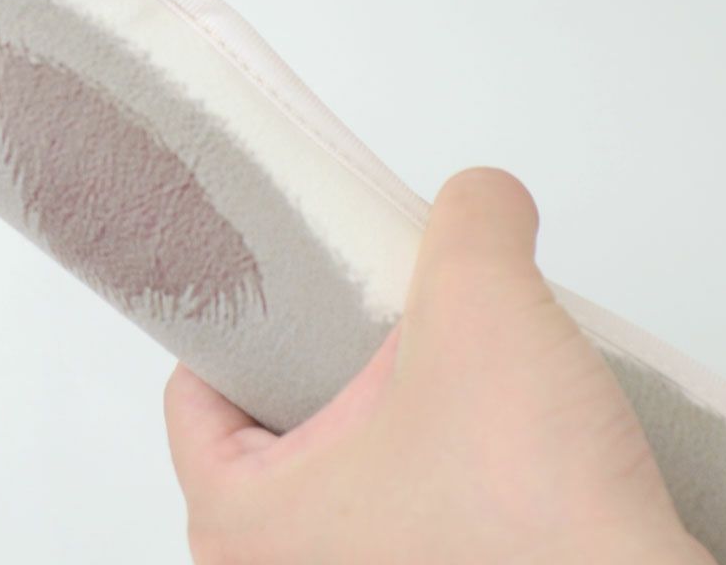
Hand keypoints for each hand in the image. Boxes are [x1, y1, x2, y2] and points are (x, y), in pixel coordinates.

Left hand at [164, 167, 714, 564]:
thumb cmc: (533, 506)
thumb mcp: (481, 302)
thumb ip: (472, 217)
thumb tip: (484, 197)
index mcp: (247, 528)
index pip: (193, 401)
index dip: (239, 325)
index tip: (286, 286)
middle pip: (268, 435)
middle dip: (323, 366)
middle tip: (373, 318)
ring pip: (341, 483)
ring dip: (387, 423)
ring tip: (441, 370)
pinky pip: (406, 525)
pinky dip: (434, 476)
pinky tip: (491, 435)